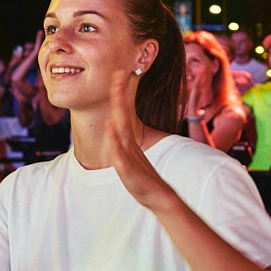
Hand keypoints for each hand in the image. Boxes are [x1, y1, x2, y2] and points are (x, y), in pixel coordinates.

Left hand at [105, 70, 175, 208]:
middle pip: (123, 115)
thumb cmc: (143, 178)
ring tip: (115, 91)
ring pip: (122, 130)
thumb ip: (119, 142)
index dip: (120, 94)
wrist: (159, 196)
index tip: (119, 74)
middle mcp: (129, 144)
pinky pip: (121, 154)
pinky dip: (116, 141)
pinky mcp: (129, 170)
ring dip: (119, 110)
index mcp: (128, 140)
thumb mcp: (128, 158)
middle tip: (119, 73)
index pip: (122, 113)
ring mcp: (130, 155)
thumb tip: (111, 125)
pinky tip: (111, 128)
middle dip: (119, 94)